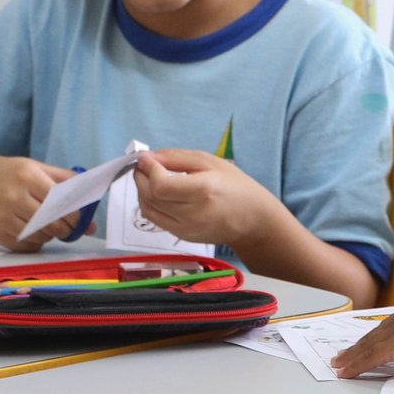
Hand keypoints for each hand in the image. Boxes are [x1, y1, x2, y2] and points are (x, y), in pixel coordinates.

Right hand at [0, 154, 89, 251]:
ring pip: (39, 236)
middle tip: (69, 229)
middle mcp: (13, 197)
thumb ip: (65, 180)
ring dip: (50, 235)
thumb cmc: (10, 174)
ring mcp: (2, 217)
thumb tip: (93, 198)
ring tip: (48, 226)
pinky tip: (34, 232)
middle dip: (65, 229)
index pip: (59, 202)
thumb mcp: (36, 168)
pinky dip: (35, 242)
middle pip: (51, 222)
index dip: (74, 215)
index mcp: (27, 177)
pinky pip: (25, 245)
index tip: (80, 220)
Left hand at [134, 149, 277, 245]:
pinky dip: (150, 204)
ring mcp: (187, 229)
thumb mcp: (209, 162)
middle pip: (151, 197)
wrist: (253, 219)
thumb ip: (176, 157)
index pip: (160, 186)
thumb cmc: (235, 185)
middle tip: (144, 166)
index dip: (148, 170)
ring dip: (142, 191)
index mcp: (203, 191)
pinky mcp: (183, 236)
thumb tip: (146, 158)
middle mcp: (193, 214)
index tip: (146, 159)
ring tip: (149, 178)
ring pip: (149, 210)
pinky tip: (158, 193)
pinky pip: (156, 219)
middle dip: (140, 178)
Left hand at [331, 285, 393, 377]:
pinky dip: (355, 365)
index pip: (387, 330)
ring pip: (366, 347)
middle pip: (372, 337)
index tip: (362, 346)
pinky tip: (345, 372)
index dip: (372, 339)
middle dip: (356, 348)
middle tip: (341, 357)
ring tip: (338, 366)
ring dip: (351, 357)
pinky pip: (369, 358)